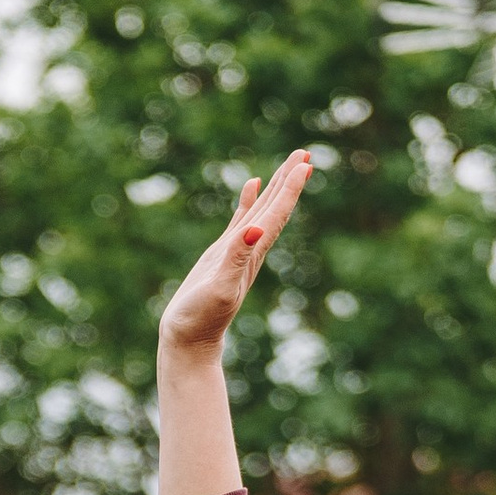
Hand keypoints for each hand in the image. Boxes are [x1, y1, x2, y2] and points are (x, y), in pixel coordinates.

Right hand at [158, 152, 312, 366]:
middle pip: (275, 208)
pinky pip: (241, 220)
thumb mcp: (220, 288)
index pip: (275, 216)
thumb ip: (237, 258)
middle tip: (306, 153)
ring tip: (290, 164)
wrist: (189, 341)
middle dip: (290, 181)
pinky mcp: (222, 254)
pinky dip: (249, 201)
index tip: (306, 165)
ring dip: (276, 188)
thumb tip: (256, 230)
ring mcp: (238, 251)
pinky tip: (252, 185)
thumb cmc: (201, 319)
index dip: (291, 190)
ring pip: (261, 211)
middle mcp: (251, 250)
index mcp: (253, 254)